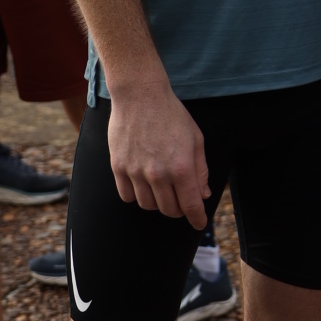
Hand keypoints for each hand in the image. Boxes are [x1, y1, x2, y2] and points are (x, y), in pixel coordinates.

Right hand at [107, 81, 210, 226]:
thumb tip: (202, 194)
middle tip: (182, 201)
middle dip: (179, 210)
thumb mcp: (196, 139)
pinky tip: (143, 186)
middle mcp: (158, 174)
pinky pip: (127, 196)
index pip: (191, 205)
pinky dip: (137, 196)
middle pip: (169, 210)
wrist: (140, 96)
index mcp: (181, 167)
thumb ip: (200, 169)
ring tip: (163, 190)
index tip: (199, 224)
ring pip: (148, 206)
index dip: (197, 219)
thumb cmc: (172, 115)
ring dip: (158, 203)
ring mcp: (136, 172)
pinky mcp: (118, 167)